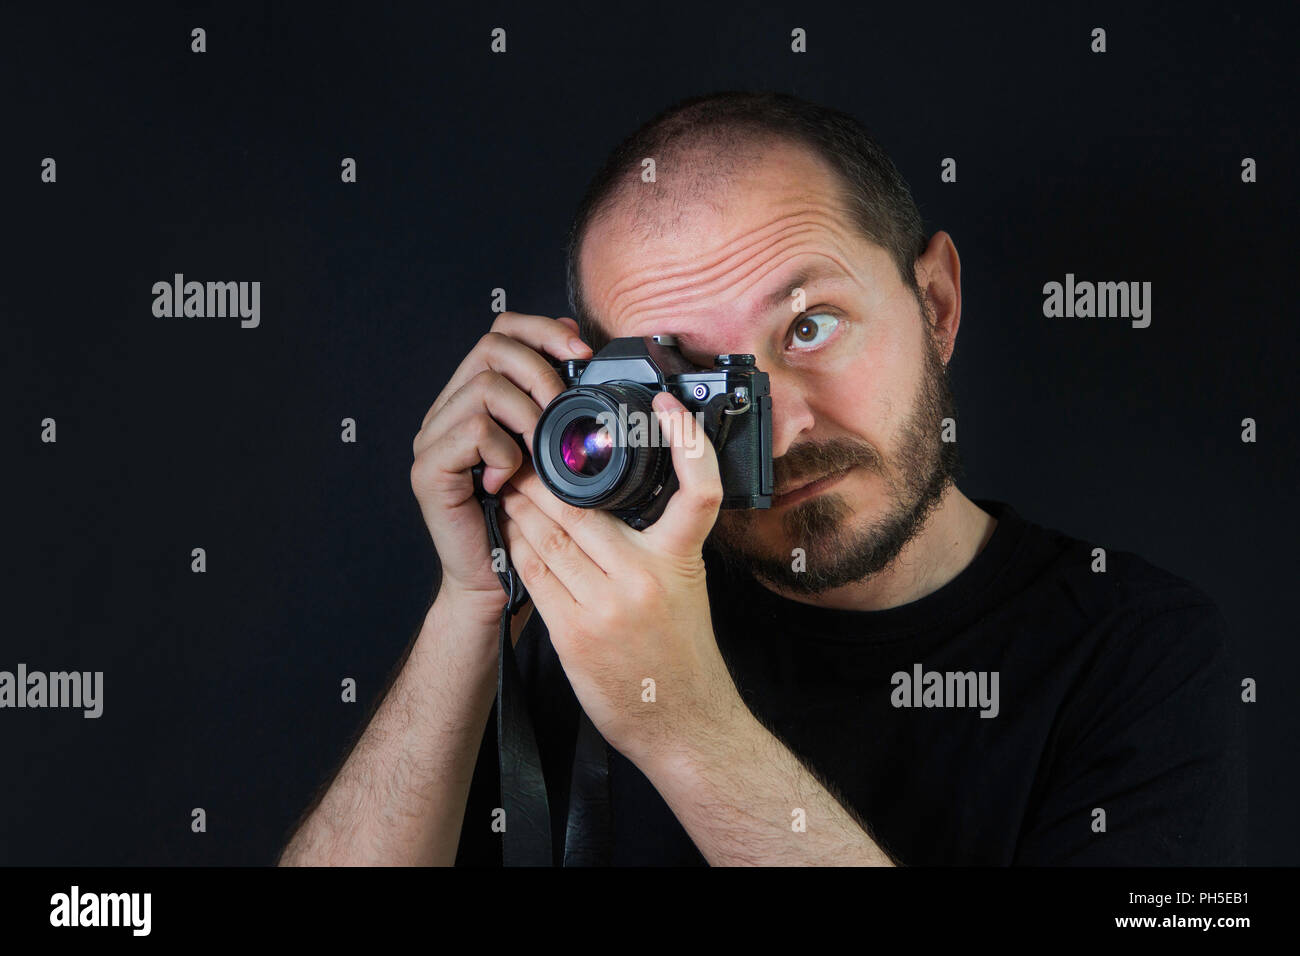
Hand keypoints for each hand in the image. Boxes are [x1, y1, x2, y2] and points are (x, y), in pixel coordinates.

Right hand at [410, 312, 591, 628]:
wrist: (495, 584)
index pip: (501, 331)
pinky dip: (504, 451)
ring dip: (526, 416)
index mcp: (475, 399)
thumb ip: (556, 407)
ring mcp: (432, 439)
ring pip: (484, 387)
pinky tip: (511, 479)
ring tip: (537, 453)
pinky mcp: (429, 469)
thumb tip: (579, 352)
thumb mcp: (552, 453)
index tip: (581, 351)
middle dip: (541, 371)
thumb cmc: (527, 522)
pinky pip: (473, 430)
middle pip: (491, 347)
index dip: (542, 330)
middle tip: (563, 409)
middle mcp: (447, 411)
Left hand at [497, 390, 743, 768]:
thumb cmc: (681, 651)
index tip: (669, 405)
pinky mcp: (573, 634)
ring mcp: (605, 607)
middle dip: (546, 478)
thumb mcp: (684, 587)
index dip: (687, 442)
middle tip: (528, 452)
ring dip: (522, 508)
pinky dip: (518, 546)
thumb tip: (615, 501)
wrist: (681, 721)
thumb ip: (656, 544)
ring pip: (549, 538)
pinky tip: (511, 531)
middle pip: (582, 509)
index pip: (697, 491)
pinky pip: (535, 575)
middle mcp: (643, 579)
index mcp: (680, 561)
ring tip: (510, 487)